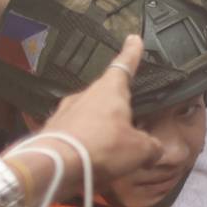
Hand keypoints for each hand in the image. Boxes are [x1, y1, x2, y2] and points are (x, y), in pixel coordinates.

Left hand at [31, 35, 163, 197]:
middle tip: (128, 117)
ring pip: (87, 114)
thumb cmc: (102, 147)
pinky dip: (82, 142)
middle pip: (105, 93)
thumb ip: (151, 147)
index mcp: (110, 90)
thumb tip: (156, 149)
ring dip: (98, 125)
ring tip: (108, 144)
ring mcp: (64, 112)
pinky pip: (73, 132)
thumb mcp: (139, 150)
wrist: (54, 167)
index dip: (131, 53)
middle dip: (116, 104)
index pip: (124, 65)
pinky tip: (88, 158)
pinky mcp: (51, 131)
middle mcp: (85, 95)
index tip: (133, 39)